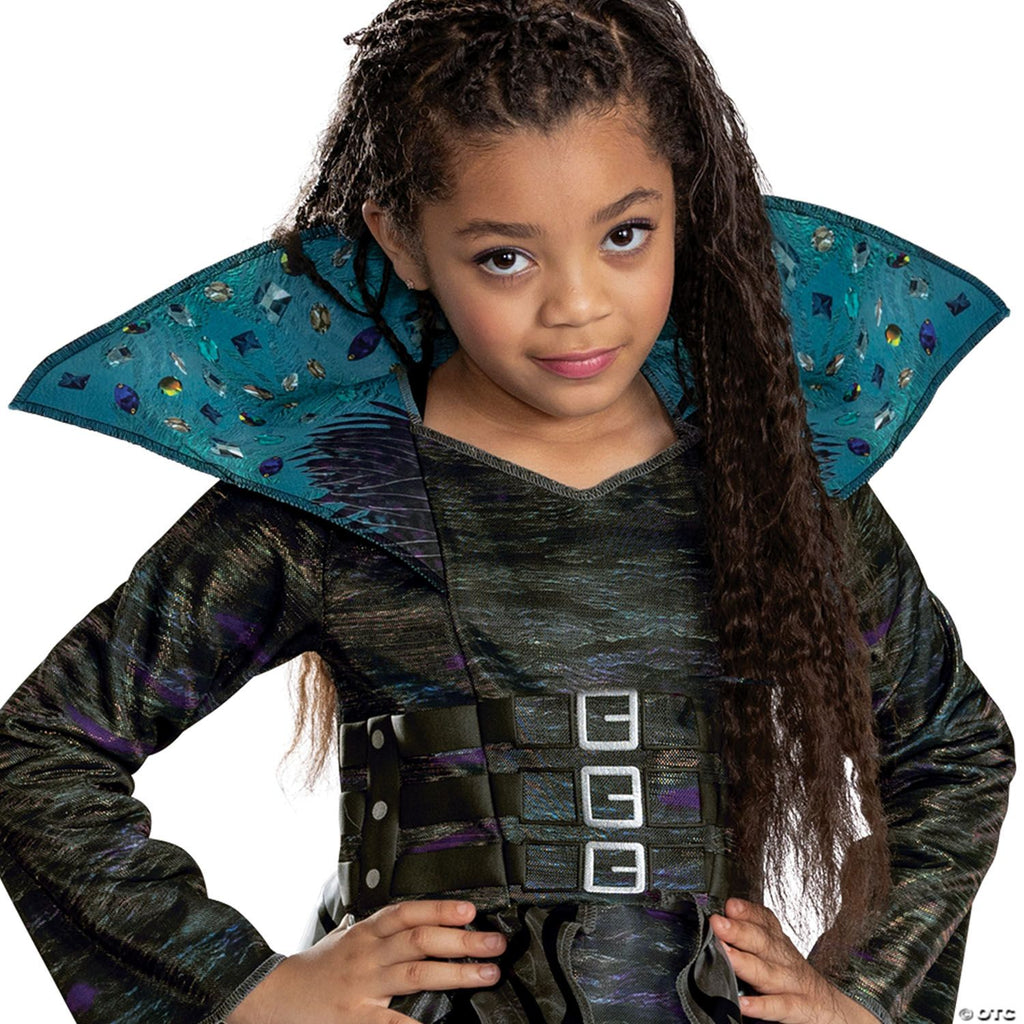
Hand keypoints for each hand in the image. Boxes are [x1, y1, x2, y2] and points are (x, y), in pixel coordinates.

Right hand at [225, 900, 505, 1023]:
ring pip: (416, 973)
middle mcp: (368, 954)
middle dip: (462, 940)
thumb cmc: (316, 968)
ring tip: (487, 974)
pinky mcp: (357, 1018)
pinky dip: (421, 1023)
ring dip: (457, 973)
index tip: (471, 910)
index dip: (440, 909)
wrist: (273, 995)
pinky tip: (445, 1023)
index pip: (407, 912)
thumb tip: (418, 921)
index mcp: (366, 932)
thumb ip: (379, 931)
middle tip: (495, 943)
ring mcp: (363, 986)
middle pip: (420, 940)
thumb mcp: (346, 938)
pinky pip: (395, 1022)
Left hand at [709, 899, 877, 1023]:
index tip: (729, 905)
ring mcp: (793, 984)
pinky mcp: (800, 1009)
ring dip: (745, 962)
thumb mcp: (775, 953)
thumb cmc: (794, 979)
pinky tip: (744, 1004)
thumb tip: (717, 925)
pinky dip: (763, 1005)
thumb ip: (750, 939)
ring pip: (767, 972)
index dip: (748, 911)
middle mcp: (785, 959)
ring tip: (726, 955)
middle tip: (718, 923)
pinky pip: (780, 1006)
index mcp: (779, 943)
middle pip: (763, 942)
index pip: (765, 921)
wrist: (833, 1009)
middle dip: (740, 931)